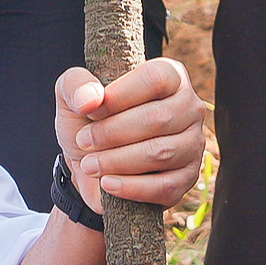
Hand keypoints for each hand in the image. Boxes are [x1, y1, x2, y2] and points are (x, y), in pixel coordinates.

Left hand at [56, 54, 203, 213]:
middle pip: (159, 118)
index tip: (91, 111)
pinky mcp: (187, 178)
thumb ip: (75, 85)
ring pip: (162, 153)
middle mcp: (190, 107)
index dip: (120, 96)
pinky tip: (107, 183)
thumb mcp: (71, 96)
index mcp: (170, 77)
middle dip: (113, 133)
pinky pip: (165, 186)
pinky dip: (131, 187)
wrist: (89, 165)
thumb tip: (91, 99)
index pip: (156, 79)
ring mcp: (193, 144)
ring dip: (118, 161)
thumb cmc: (88, 122)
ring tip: (90, 164)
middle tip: (83, 141)